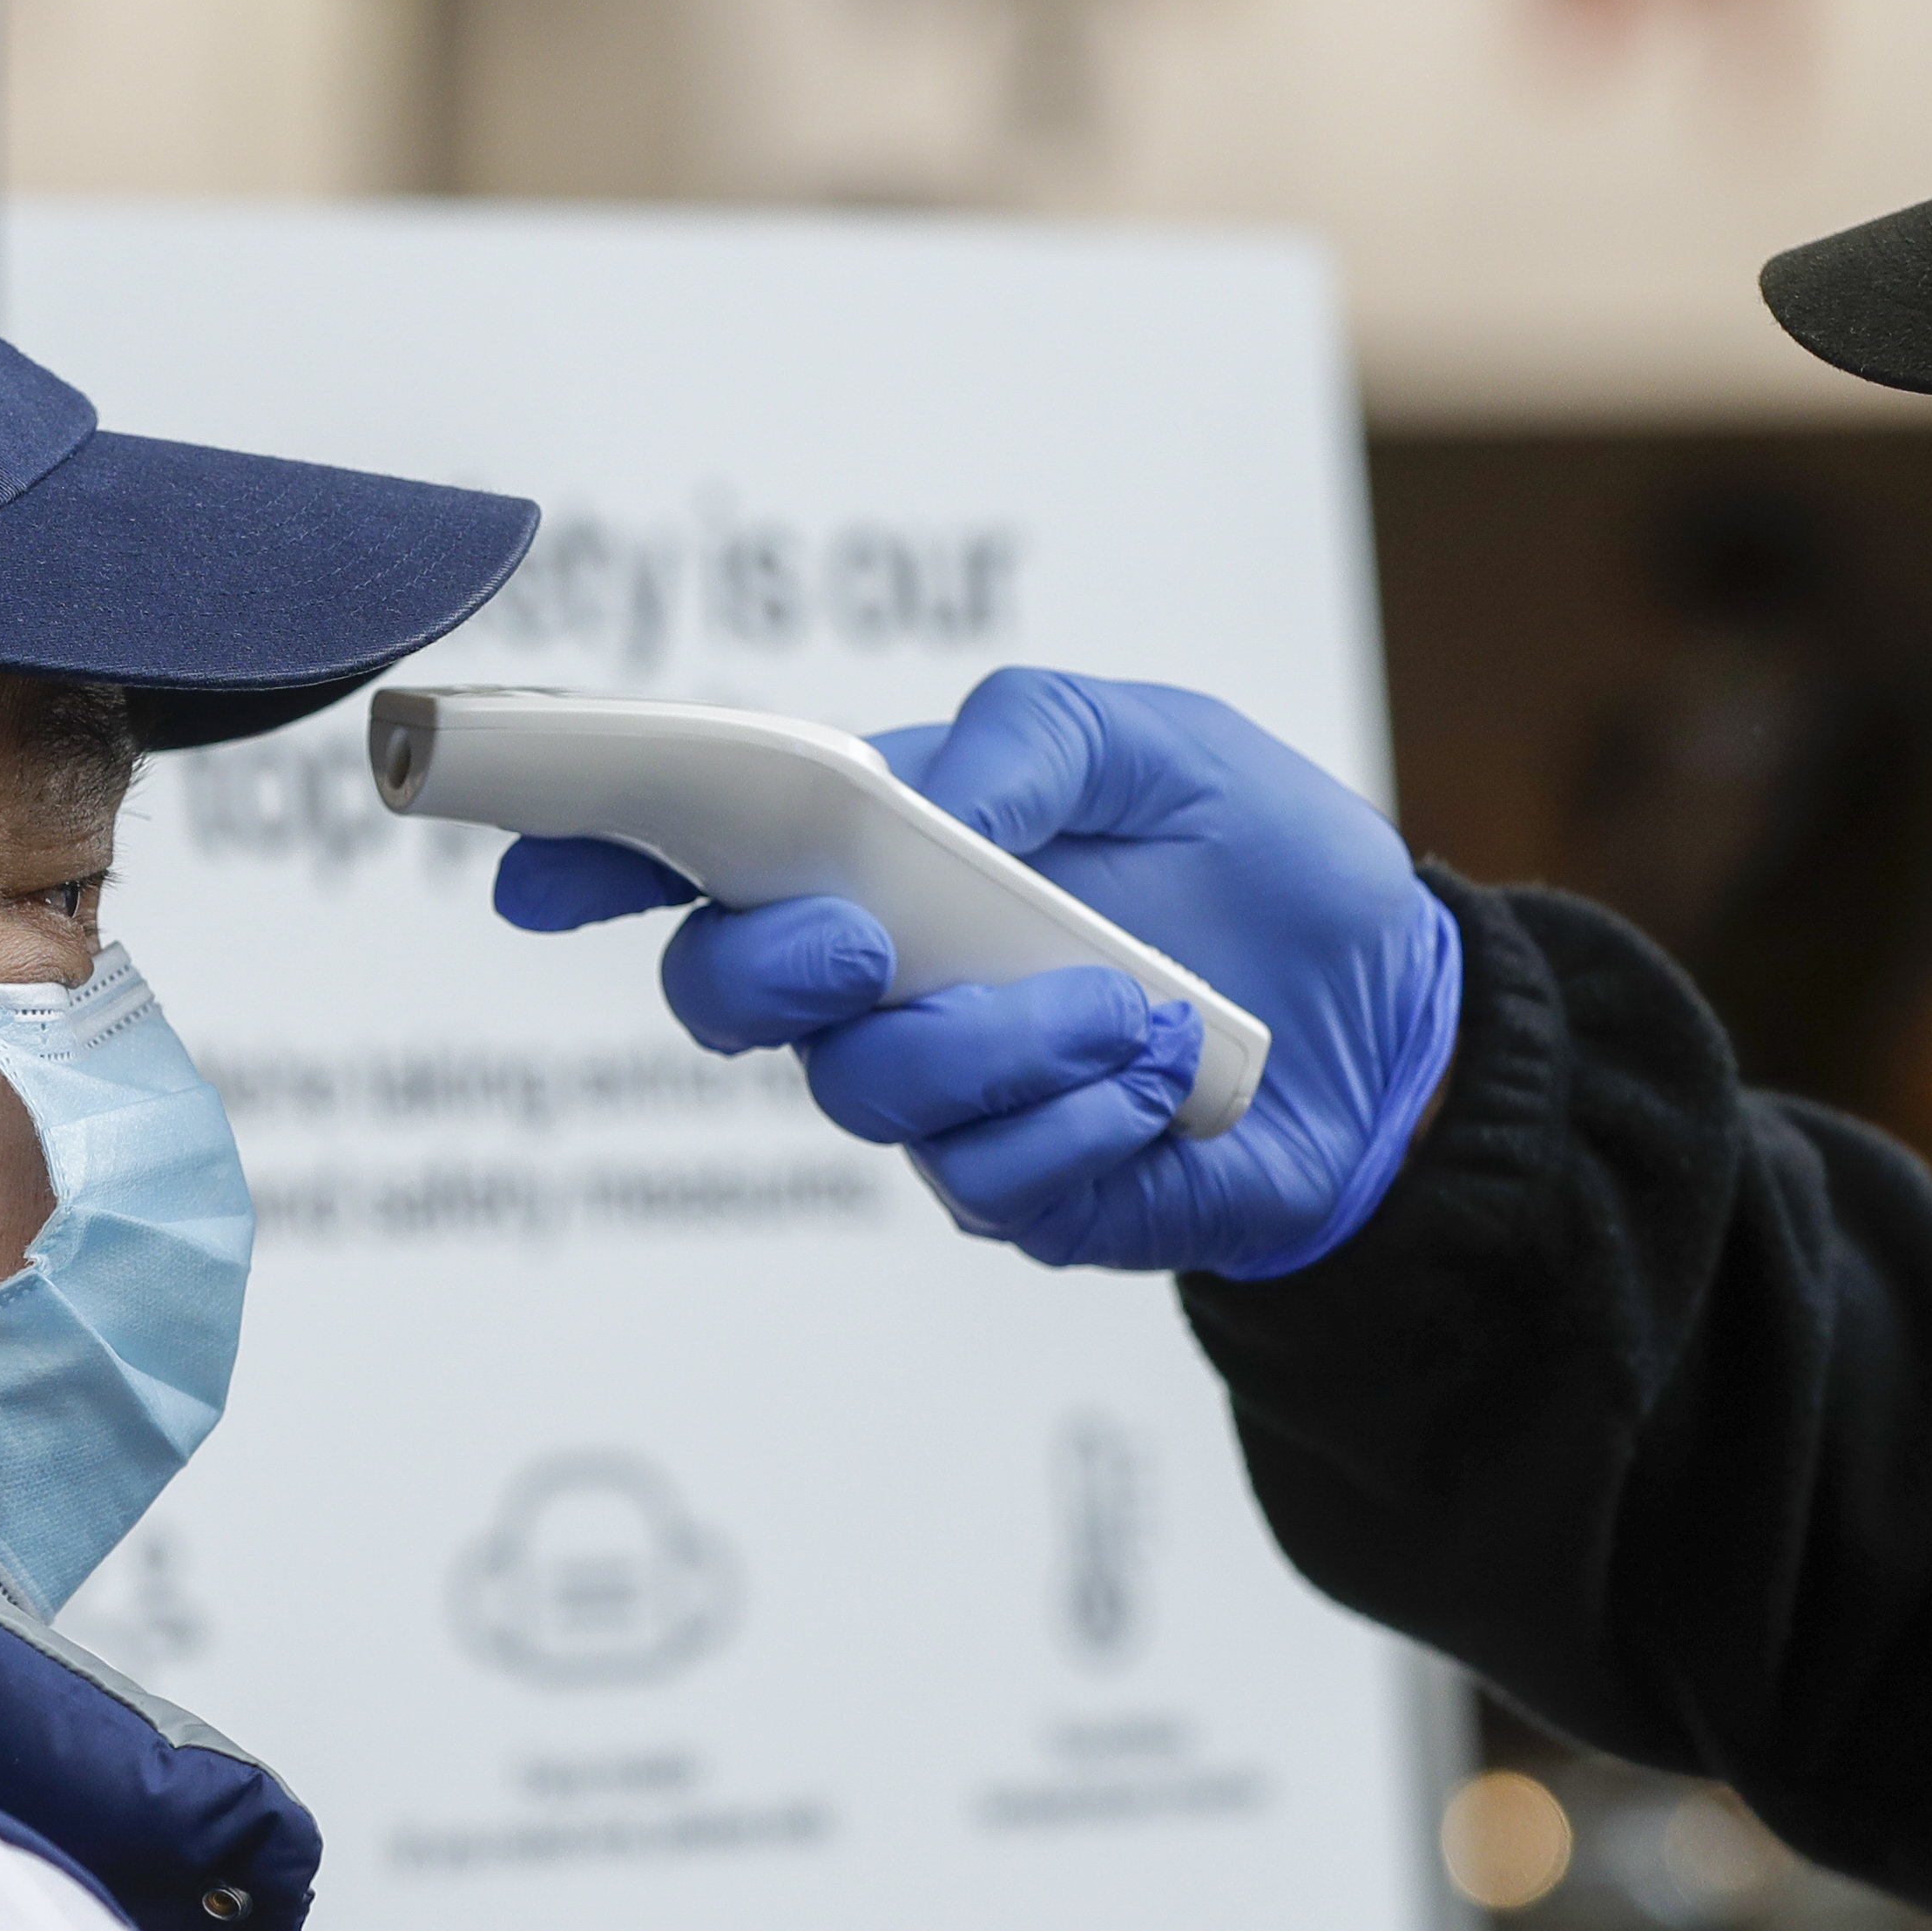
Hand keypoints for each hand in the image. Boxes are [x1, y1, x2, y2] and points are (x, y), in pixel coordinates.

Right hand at [492, 669, 1459, 1275]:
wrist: (1398, 1012)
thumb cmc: (1258, 858)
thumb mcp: (1156, 738)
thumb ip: (1026, 735)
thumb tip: (923, 806)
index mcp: (884, 854)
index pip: (697, 858)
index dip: (593, 860)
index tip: (533, 868)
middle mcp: (883, 981)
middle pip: (723, 998)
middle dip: (770, 967)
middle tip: (870, 937)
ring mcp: (942, 1097)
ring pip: (863, 1097)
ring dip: (989, 1042)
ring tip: (1123, 1001)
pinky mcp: (1024, 1195)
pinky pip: (984, 1183)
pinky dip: (1073, 1122)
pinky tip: (1157, 1077)